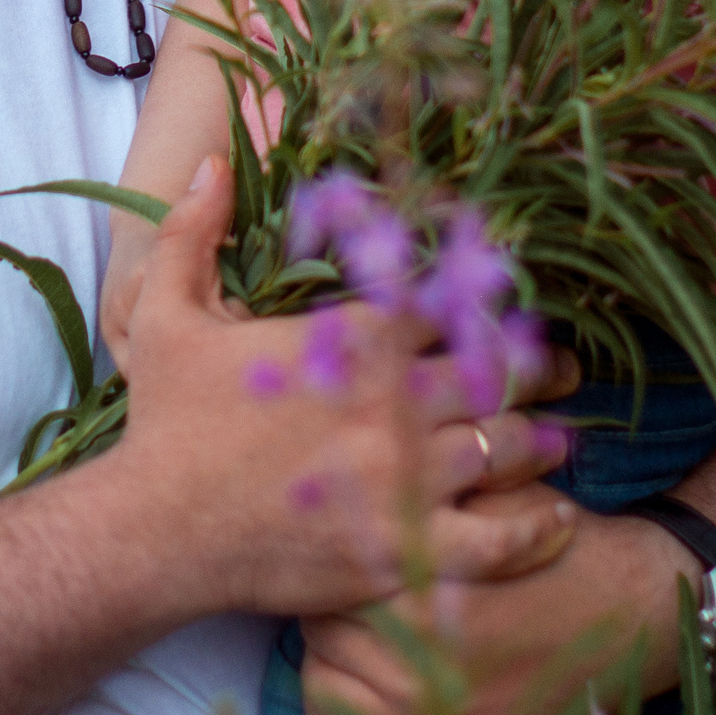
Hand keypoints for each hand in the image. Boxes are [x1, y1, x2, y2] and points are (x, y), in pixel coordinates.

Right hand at [105, 158, 583, 621]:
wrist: (155, 533)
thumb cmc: (166, 422)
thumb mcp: (164, 311)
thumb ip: (193, 231)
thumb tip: (212, 163)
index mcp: (353, 339)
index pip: (449, 302)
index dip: (479, 301)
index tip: (498, 307)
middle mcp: (395, 402)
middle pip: (496, 371)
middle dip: (533, 367)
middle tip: (558, 370)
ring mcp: (407, 480)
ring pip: (507, 447)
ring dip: (541, 439)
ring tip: (560, 437)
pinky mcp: (407, 551)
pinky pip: (500, 541)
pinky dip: (536, 528)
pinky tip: (556, 517)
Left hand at [299, 507, 699, 714]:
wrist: (636, 613)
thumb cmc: (559, 544)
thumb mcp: (492, 502)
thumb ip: (423, 494)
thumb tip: (348, 476)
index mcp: (420, 596)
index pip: (328, 588)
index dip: (331, 570)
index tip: (344, 562)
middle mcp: (420, 668)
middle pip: (319, 641)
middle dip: (325, 617)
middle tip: (343, 604)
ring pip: (326, 701)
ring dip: (328, 671)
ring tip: (348, 651)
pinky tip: (343, 713)